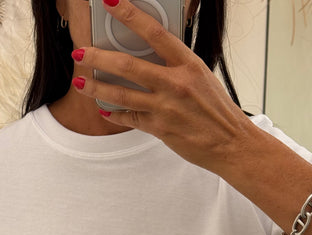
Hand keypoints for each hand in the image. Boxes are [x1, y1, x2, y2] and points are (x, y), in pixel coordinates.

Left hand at [71, 0, 254, 175]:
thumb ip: (176, 68)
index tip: (110, 3)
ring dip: (97, 87)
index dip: (130, 15)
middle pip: (128, 65)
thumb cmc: (218, 112)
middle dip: (98, 58)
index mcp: (188, 64)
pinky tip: (103, 110)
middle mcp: (176, 83)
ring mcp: (166, 107)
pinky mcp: (160, 129)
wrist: (232, 143)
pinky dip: (114, 114)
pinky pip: (130, 118)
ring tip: (80, 82)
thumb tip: (151, 58)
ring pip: (122, 94)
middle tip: (80, 52)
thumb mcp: (201, 79)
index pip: (154, 32)